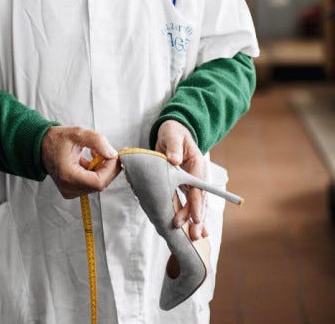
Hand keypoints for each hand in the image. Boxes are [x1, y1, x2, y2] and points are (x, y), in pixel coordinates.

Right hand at [41, 126, 119, 198]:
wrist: (41, 146)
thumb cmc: (56, 140)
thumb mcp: (78, 133)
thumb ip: (97, 141)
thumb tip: (112, 153)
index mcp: (68, 176)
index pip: (99, 182)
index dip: (110, 169)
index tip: (113, 154)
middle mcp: (68, 187)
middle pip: (100, 184)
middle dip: (107, 167)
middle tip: (106, 151)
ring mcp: (70, 191)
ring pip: (97, 184)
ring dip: (102, 168)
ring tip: (95, 152)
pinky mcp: (72, 190)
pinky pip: (91, 183)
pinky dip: (96, 171)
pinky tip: (90, 159)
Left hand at [155, 120, 208, 240]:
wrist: (172, 133)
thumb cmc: (174, 133)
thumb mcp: (172, 135)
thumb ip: (173, 147)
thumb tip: (174, 160)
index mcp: (197, 164)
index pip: (198, 187)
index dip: (197, 203)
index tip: (196, 217)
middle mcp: (197, 176)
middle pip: (199, 200)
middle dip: (197, 218)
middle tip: (193, 234)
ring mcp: (191, 183)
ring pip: (195, 205)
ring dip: (195, 221)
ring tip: (194, 238)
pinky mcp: (183, 186)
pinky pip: (186, 203)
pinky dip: (188, 216)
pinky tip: (191, 231)